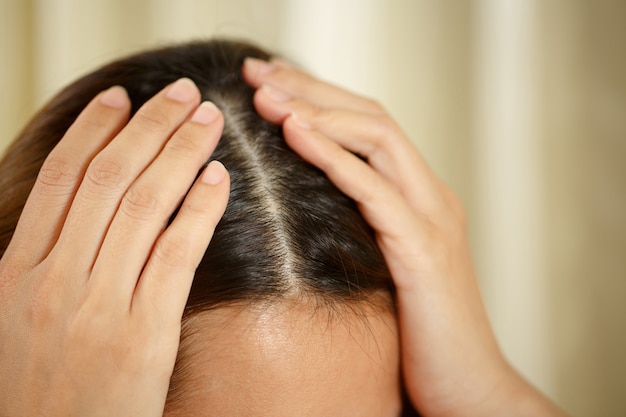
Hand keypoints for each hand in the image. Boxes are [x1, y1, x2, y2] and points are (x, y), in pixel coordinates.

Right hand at [0, 79, 228, 415]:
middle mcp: (52, 280)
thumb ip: (48, 262)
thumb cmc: (43, 389)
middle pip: (108, 179)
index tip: (124, 97)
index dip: (95, 130)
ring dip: (182, 154)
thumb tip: (86, 208)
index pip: (60, 179)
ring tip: (209, 122)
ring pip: (144, 205)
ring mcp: (97, 306)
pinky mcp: (142, 334)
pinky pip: (176, 253)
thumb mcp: (21, 319)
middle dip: (150, 127)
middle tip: (184, 94)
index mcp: (16, 273)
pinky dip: (199, 210)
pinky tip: (219, 179)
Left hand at [243, 58, 565, 416]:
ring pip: (376, 138)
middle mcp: (428, 195)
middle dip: (311, 88)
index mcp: (416, 197)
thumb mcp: (383, 265)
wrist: (468, 386)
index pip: (367, 125)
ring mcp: (431, 218)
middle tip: (257, 68)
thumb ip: (358, 228)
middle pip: (370, 116)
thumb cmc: (419, 332)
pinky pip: (375, 190)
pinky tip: (297, 133)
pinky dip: (334, 156)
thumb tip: (304, 207)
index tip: (268, 82)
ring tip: (267, 93)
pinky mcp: (424, 250)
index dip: (317, 97)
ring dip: (317, 110)